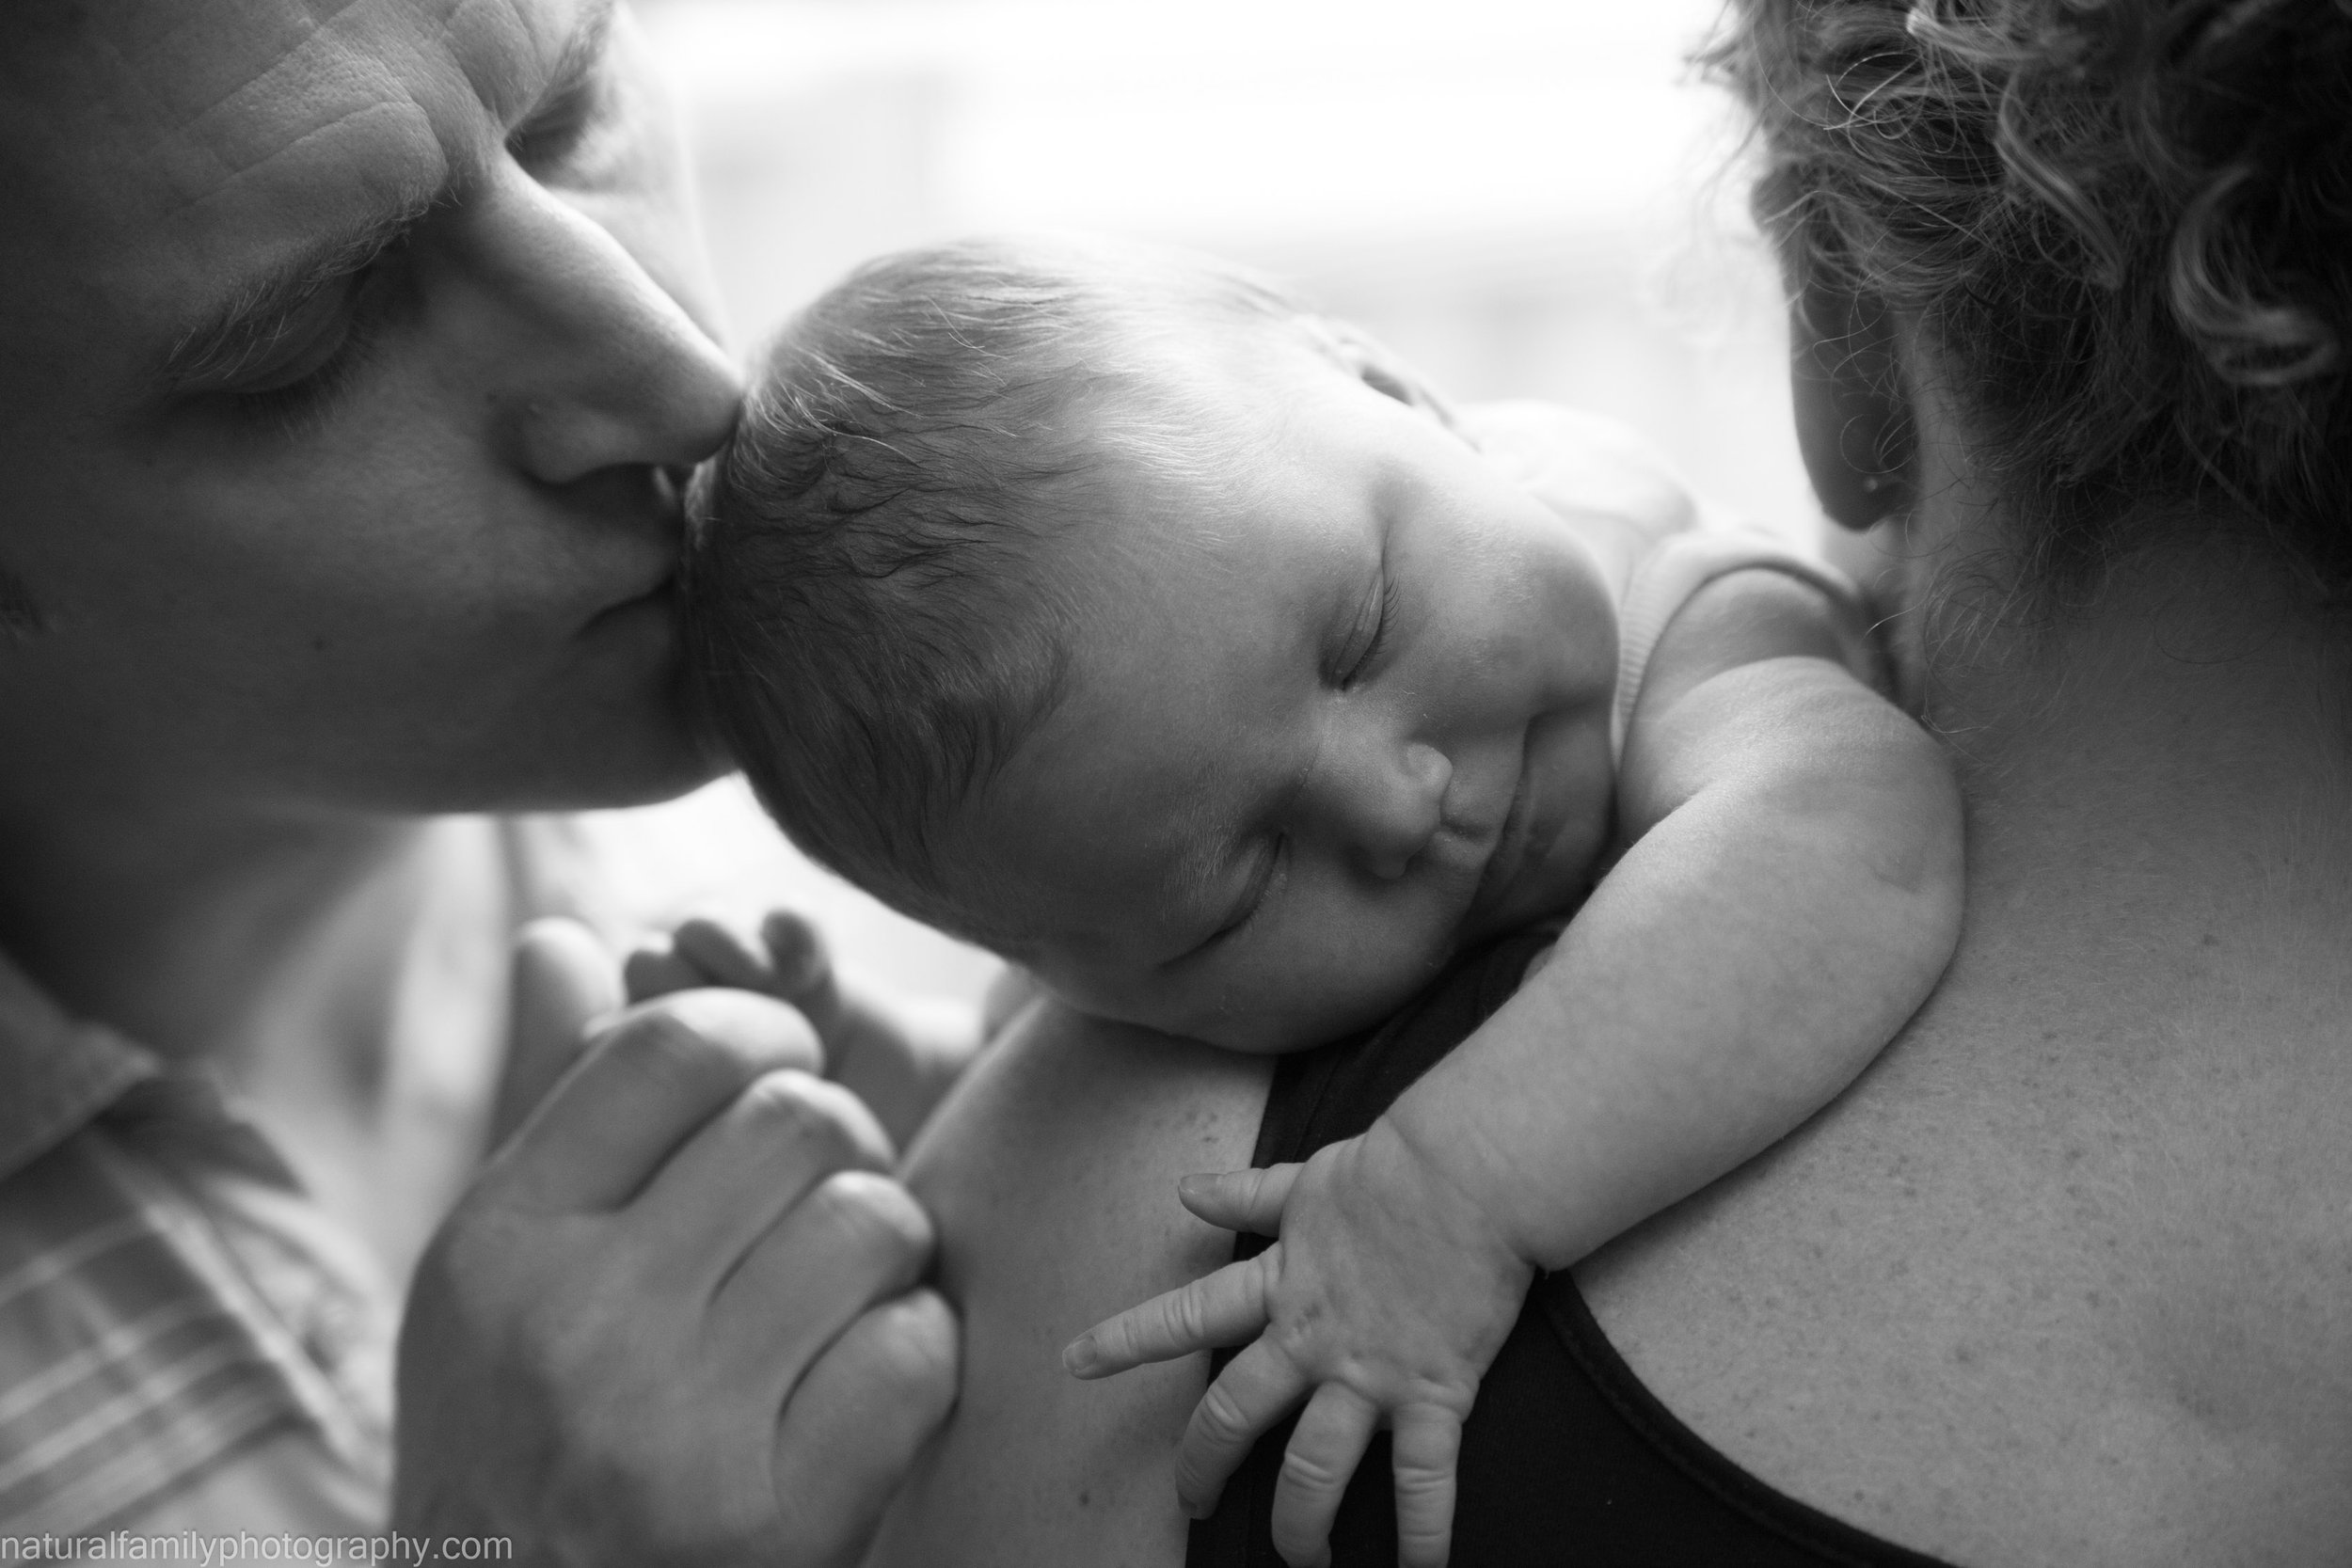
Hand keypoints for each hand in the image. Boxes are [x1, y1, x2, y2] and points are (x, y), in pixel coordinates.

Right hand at [394, 918, 958, 1566]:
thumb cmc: (513, 1445)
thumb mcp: (486, 1284)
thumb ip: (540, 1106)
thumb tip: (565, 935)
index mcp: (501, 1245)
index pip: (677, 1045)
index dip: (763, 1030)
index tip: (778, 1069)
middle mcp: (579, 1328)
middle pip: (801, 1118)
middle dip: (838, 1145)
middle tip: (815, 1200)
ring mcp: (677, 1433)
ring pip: (875, 1222)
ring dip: (885, 1252)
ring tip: (834, 1298)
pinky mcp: (777, 1525)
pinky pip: (918, 1350)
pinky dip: (914, 1358)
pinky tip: (858, 1388)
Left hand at [1063, 1117, 1531, 1567]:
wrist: (1469, 1171)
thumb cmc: (1395, 1167)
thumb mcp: (1306, 1178)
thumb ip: (1247, 1193)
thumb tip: (1187, 1188)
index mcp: (1279, 1282)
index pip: (1186, 1316)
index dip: (1125, 1342)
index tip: (1075, 1363)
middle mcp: (1310, 1337)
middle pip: (1233, 1416)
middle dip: (1204, 1467)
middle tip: (1193, 1502)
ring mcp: (1368, 1372)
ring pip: (1313, 1469)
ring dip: (1301, 1525)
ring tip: (1302, 1557)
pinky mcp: (1433, 1393)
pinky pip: (1422, 1483)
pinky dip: (1422, 1536)